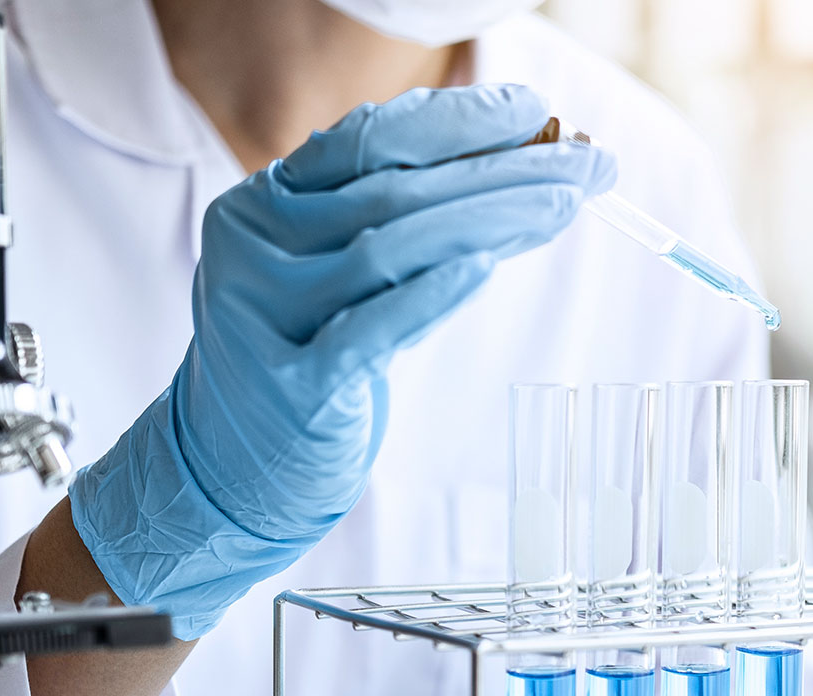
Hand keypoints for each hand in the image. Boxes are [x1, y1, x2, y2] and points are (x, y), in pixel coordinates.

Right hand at [69, 83, 615, 636]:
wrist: (227, 468)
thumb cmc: (301, 358)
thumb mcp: (333, 276)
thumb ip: (396, 224)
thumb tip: (520, 169)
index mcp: (262, 205)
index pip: (367, 140)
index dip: (456, 120)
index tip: (535, 110)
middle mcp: (254, 250)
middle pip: (393, 192)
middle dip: (499, 170)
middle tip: (585, 160)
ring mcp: (267, 318)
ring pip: (388, 250)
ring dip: (488, 219)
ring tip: (562, 201)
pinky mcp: (295, 388)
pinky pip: (370, 333)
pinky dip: (430, 296)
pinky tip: (487, 266)